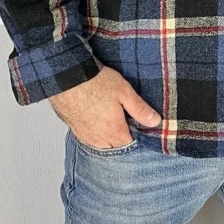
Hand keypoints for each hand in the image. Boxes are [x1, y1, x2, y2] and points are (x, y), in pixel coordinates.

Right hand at [47, 66, 161, 148]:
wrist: (68, 78)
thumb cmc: (95, 82)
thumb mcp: (124, 92)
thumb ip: (140, 109)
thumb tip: (155, 121)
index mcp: (114, 130)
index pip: (130, 144)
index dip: (137, 135)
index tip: (139, 125)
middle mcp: (99, 138)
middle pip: (116, 146)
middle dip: (123, 137)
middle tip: (127, 121)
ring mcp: (85, 135)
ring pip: (102, 144)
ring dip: (109, 137)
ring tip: (113, 121)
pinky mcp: (75, 129)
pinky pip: (89, 139)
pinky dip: (96, 134)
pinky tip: (97, 122)